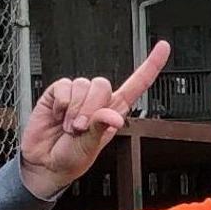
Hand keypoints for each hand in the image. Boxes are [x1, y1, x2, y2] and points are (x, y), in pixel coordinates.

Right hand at [18, 39, 170, 197]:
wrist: (46, 163)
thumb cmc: (72, 157)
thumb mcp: (91, 147)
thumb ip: (101, 128)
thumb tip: (113, 116)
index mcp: (114, 111)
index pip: (137, 84)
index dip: (151, 65)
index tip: (164, 46)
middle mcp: (97, 101)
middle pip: (102, 84)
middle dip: (91, 109)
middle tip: (80, 129)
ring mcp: (77, 96)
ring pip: (83, 85)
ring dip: (74, 110)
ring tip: (69, 127)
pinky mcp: (58, 93)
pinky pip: (64, 86)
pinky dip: (61, 104)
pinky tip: (57, 115)